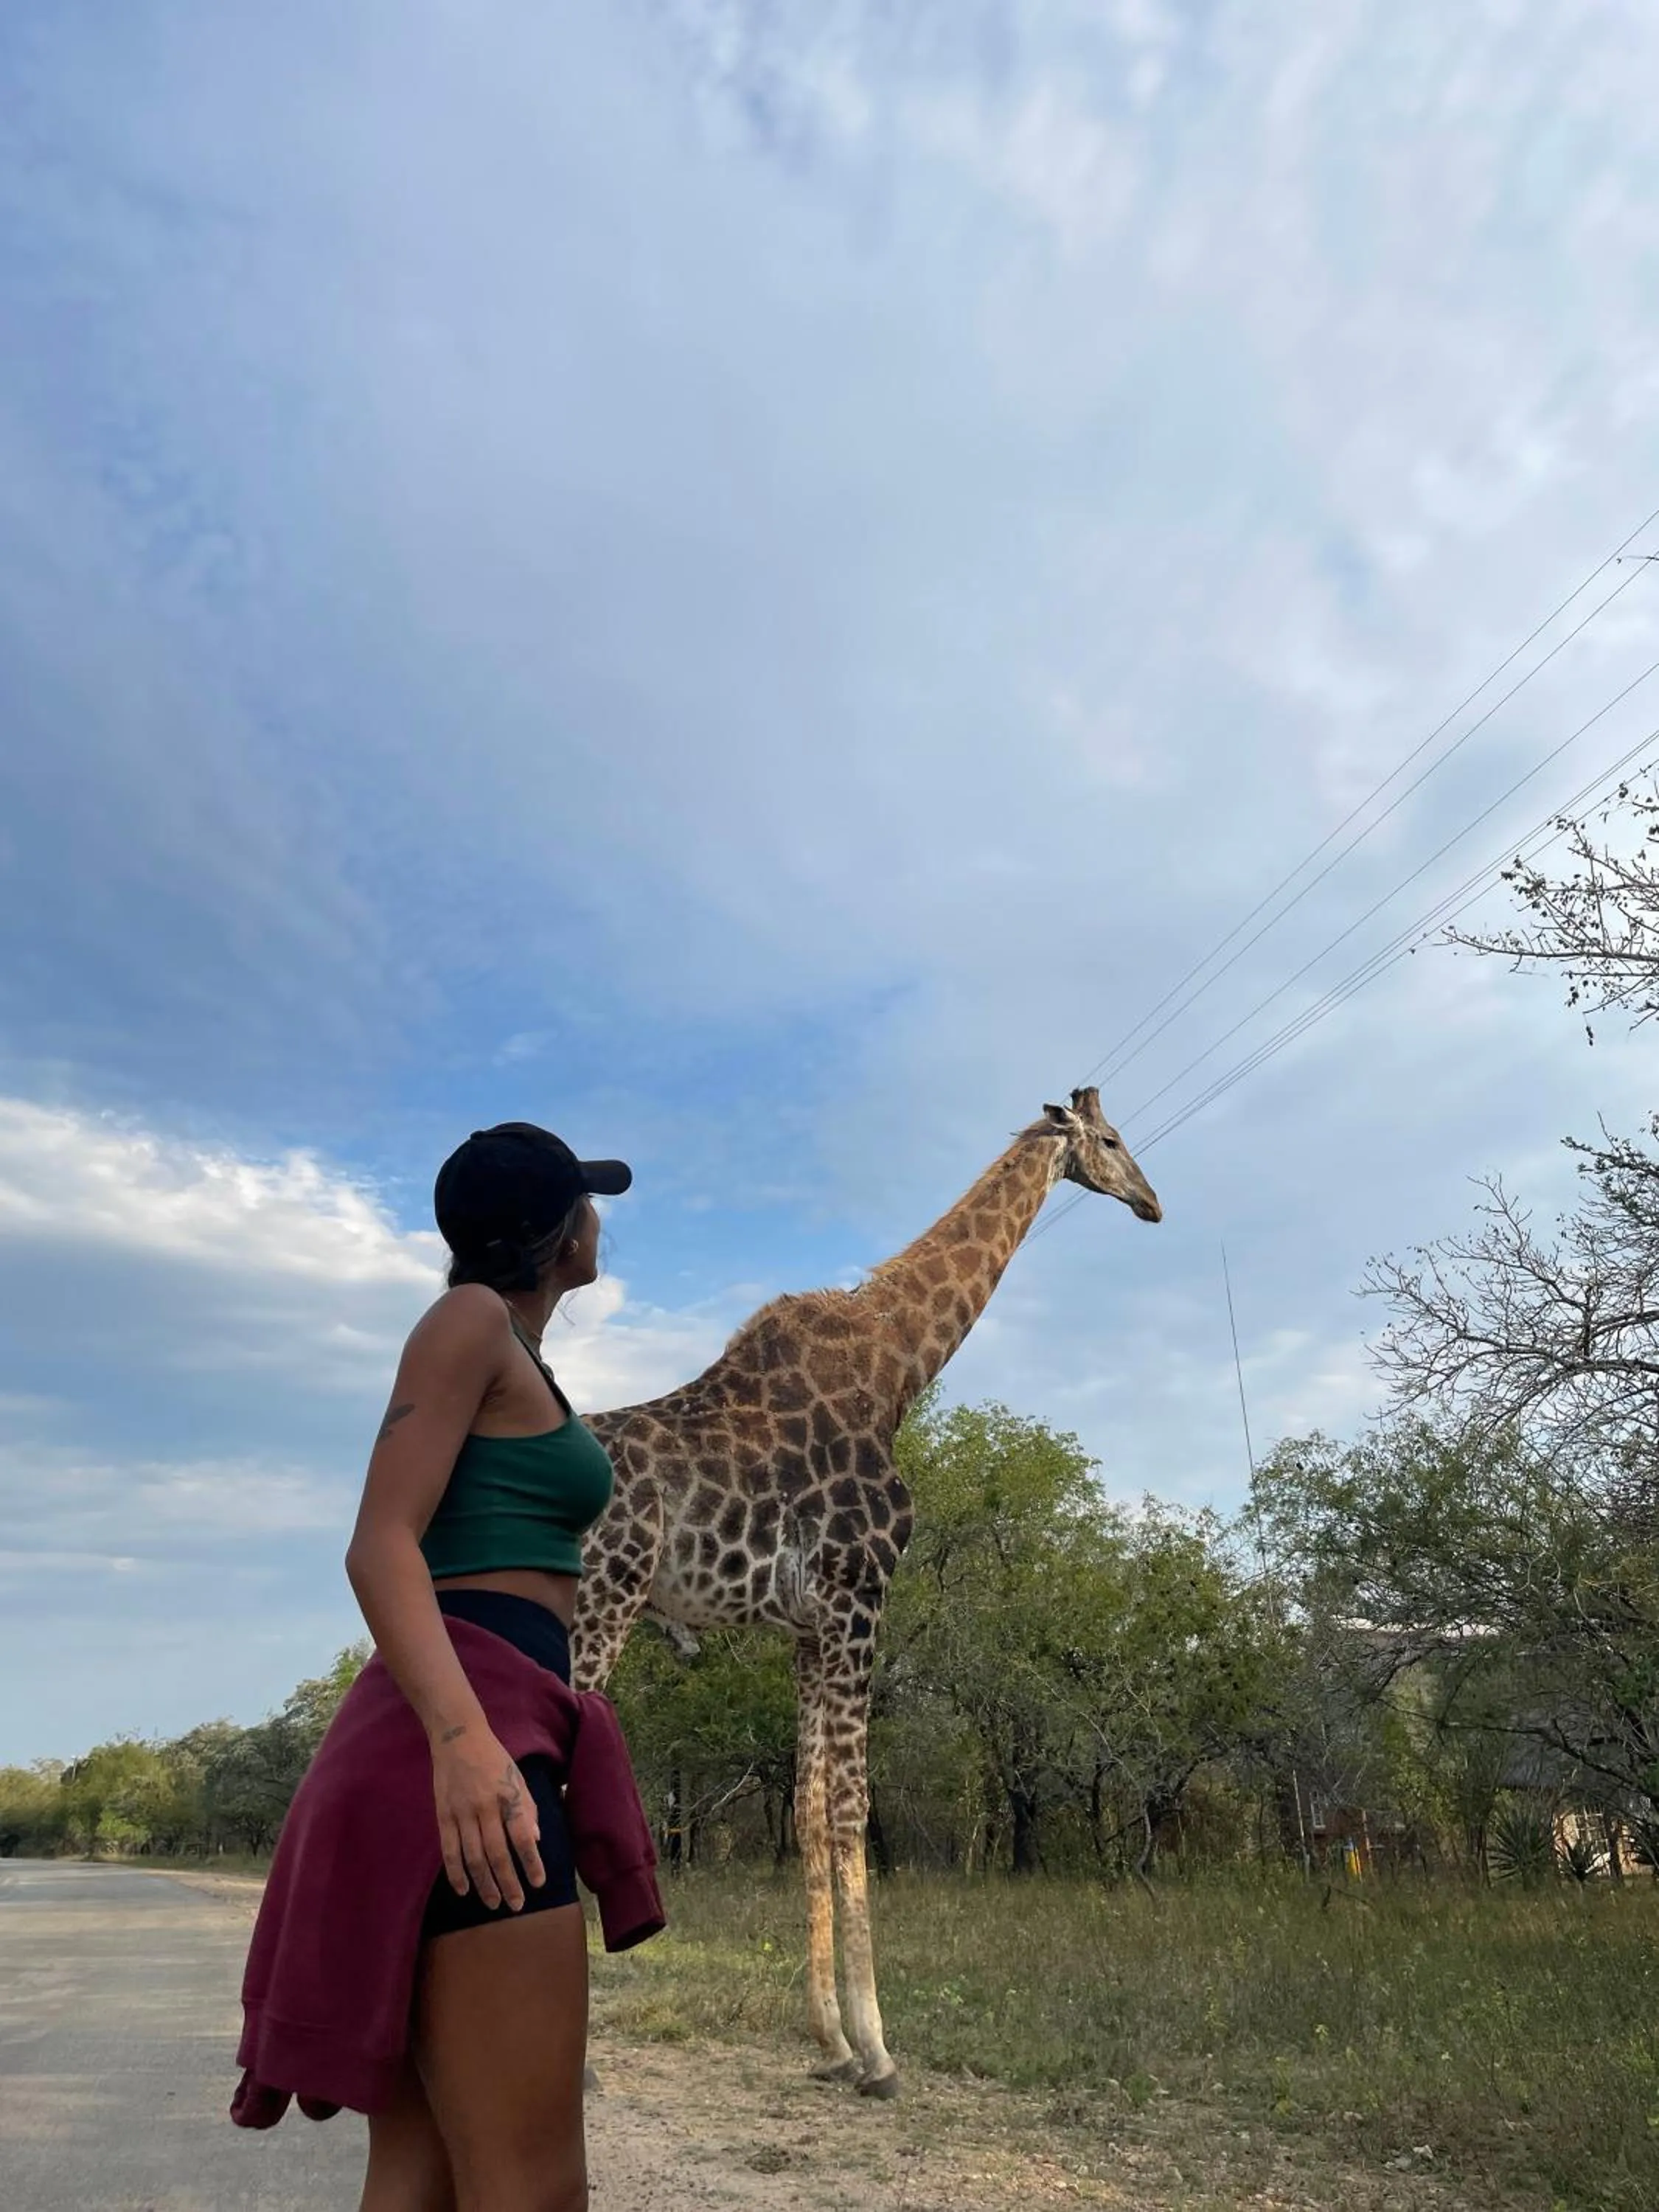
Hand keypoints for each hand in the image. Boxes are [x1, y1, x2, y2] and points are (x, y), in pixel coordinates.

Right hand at [431, 1726, 545, 1909]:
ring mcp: (462, 1812)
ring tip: (494, 1903)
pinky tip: (464, 1890)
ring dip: (484, 1883)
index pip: (522, 1837)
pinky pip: (449, 1850)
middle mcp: (485, 1806)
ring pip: (473, 1857)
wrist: (458, 1736)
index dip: (531, 1862)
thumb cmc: (494, 1757)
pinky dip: (455, 1873)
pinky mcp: (443, 1815)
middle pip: (497, 1853)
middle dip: (508, 1882)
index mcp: (508, 1795)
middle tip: (516, 1905)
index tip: (538, 1883)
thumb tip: (536, 1839)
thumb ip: (527, 1808)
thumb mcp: (518, 1777)